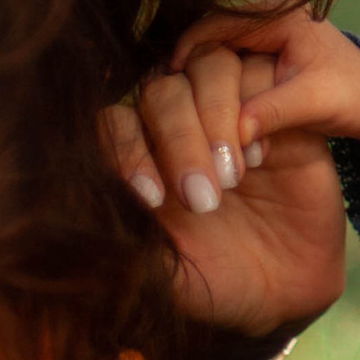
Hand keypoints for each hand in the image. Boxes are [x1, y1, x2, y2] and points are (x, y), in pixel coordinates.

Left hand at [102, 51, 348, 336]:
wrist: (284, 293)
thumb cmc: (212, 284)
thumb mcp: (163, 275)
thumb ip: (128, 244)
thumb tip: (75, 225)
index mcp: (142, 159)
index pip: (116, 122)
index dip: (129, 150)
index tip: (153, 200)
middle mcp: (181, 126)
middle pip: (163, 89)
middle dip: (179, 139)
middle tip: (205, 200)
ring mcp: (233, 111)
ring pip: (212, 66)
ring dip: (217, 114)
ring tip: (234, 175)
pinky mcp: (280, 110)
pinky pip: (266, 74)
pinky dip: (260, 104)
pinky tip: (262, 153)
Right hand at [167, 3, 359, 152]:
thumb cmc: (353, 96)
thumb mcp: (314, 102)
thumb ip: (274, 111)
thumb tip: (235, 133)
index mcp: (281, 13)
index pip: (217, 24)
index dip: (189, 55)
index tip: (171, 85)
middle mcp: (266, 16)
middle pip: (209, 40)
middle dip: (192, 76)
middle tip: (174, 107)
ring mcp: (262, 35)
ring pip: (211, 58)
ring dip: (199, 88)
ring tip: (185, 118)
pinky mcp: (259, 57)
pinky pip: (222, 71)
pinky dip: (211, 94)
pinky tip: (201, 121)